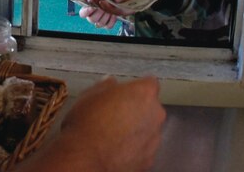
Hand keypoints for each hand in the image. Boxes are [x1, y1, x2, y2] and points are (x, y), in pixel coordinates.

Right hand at [16, 76, 165, 171]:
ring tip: (114, 134)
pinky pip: (143, 148)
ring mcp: (155, 139)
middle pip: (151, 108)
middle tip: (116, 113)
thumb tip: (112, 84)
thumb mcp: (91, 94)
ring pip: (148, 129)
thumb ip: (106, 86)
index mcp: (144, 94)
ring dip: (136, 129)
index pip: (150, 83)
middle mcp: (155, 115)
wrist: (87, 156)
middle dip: (137, 109)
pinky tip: (117, 148)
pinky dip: (134, 147)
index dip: (137, 87)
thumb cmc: (88, 120)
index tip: (125, 92)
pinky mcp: (149, 159)